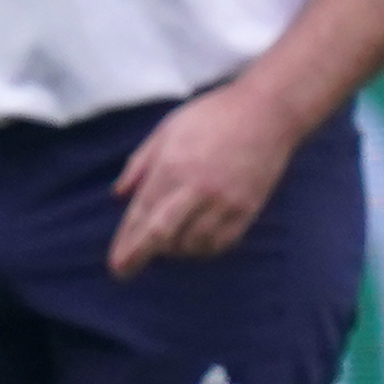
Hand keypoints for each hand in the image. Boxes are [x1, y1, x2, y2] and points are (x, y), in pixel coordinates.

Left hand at [109, 86, 300, 278]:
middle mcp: (196, 189)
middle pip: (162, 235)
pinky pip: (221, 242)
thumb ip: (140, 165)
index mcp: (172, 167)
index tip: (116, 263)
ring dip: (174, 251)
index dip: (127, 242)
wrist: (267, 112)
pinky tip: (195, 242)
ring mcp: (225, 201)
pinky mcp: (248, 208)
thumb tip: (118, 195)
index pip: (142, 214)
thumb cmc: (212, 116)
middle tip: (126, 271)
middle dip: (140, 256)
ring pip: (192, 243)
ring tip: (165, 246)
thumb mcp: (165, 131)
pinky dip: (203, 248)